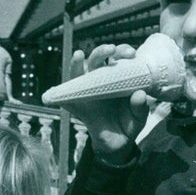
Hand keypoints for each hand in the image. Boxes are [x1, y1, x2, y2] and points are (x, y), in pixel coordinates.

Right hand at [59, 44, 149, 161]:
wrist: (118, 144)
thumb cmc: (128, 124)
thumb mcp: (139, 118)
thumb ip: (140, 107)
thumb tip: (139, 95)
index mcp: (117, 78)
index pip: (118, 57)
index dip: (123, 51)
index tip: (131, 54)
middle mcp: (101, 80)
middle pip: (98, 59)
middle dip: (103, 51)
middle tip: (113, 50)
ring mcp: (87, 92)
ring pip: (80, 72)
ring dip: (78, 63)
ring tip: (80, 55)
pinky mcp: (77, 106)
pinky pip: (66, 98)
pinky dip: (59, 94)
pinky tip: (55, 91)